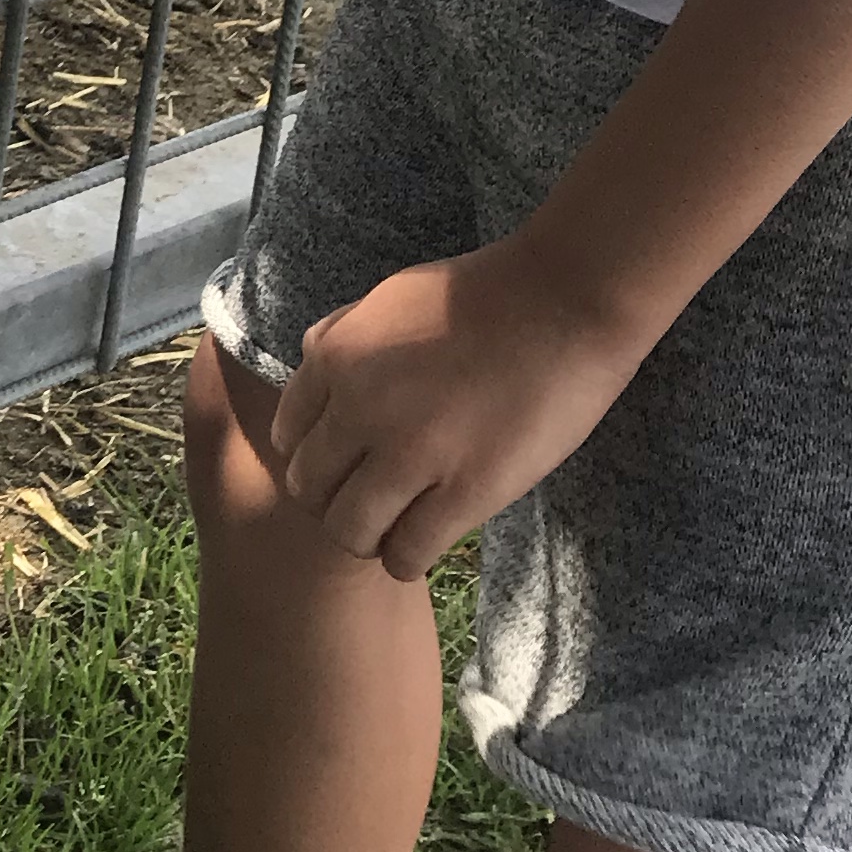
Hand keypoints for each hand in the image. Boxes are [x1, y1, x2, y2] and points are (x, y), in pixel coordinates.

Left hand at [267, 239, 664, 578]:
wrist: (564, 301)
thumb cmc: (482, 294)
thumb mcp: (387, 298)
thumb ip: (342, 336)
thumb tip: (312, 365)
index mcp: (336, 358)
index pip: (287, 438)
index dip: (316, 457)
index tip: (344, 465)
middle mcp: (360, 409)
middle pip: (309, 491)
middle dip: (334, 501)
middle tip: (370, 502)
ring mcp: (412, 453)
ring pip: (350, 532)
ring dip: (368, 537)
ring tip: (396, 527)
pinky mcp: (465, 491)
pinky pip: (407, 553)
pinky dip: (408, 557)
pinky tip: (427, 541)